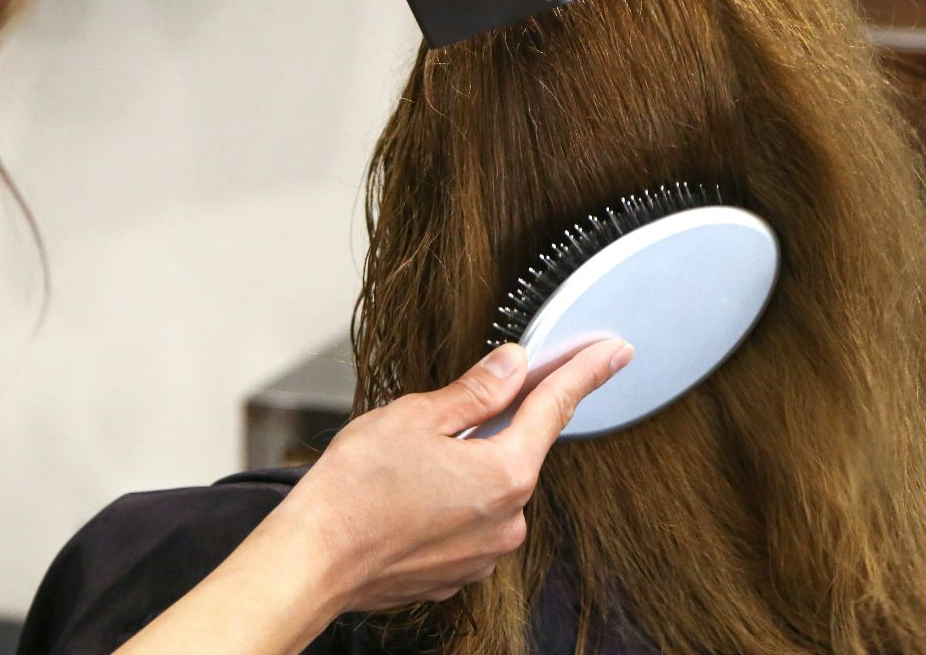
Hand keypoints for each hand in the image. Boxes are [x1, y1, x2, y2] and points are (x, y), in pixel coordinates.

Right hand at [269, 338, 634, 611]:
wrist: (312, 562)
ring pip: (488, 489)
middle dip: (490, 426)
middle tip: (438, 416)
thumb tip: (514, 366)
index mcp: (505, 473)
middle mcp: (507, 520)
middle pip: (517, 451)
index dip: (585, 374)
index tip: (612, 353)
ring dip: (463, 468)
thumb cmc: (354, 491)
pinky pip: (467, 523)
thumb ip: (475, 392)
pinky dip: (446, 503)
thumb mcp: (415, 416)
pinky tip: (405, 496)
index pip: (555, 408)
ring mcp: (484, 553)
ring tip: (403, 466)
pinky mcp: (458, 572)